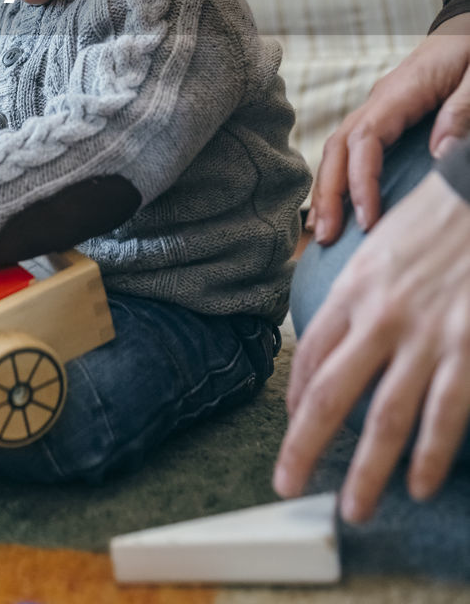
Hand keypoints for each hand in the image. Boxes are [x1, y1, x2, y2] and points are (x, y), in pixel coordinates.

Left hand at [275, 169, 469, 521]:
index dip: (297, 399)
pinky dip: (430, 456)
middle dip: (305, 447)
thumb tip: (333, 336)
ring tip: (354, 507)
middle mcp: (382, 317)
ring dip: (367, 470)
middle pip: (331, 395)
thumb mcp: (381, 250)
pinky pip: (444, 414)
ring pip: (386, 418)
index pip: (311, 357)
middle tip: (287, 484)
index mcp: (355, 290)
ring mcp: (427, 337)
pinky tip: (419, 484)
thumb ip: (357, 296)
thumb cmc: (436, 223)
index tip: (292, 428)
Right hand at [308, 13, 469, 244]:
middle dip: (328, 193)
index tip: (368, 220)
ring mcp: (377, 108)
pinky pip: (350, 148)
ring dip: (326, 189)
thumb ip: (462, 110)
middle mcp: (379, 100)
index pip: (364, 139)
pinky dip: (337, 177)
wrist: (467, 25)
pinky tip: (335, 204)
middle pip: (337, 147)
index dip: (360, 181)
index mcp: (399, 93)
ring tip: (323, 231)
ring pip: (337, 148)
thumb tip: (440, 154)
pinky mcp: (383, 116)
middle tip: (327, 237)